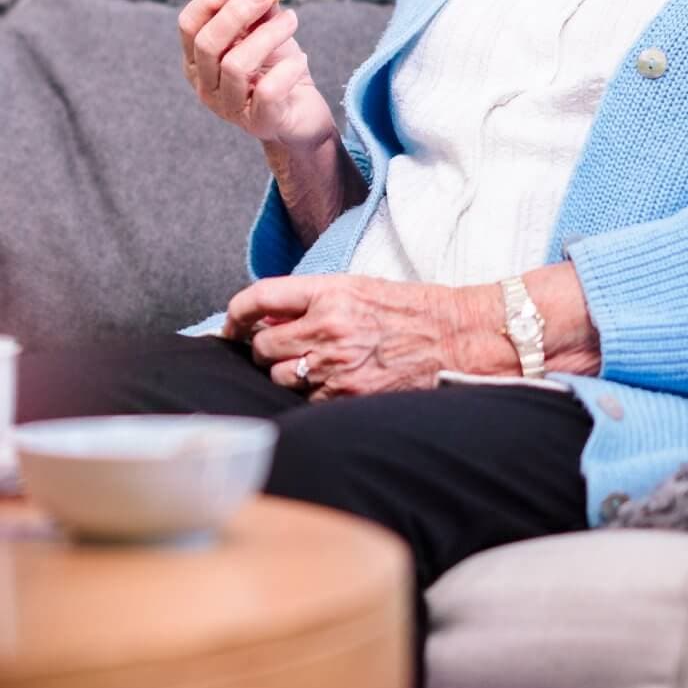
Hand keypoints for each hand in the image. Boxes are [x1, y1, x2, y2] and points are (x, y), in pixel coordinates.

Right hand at [179, 0, 336, 149]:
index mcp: (198, 60)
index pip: (188, 25)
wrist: (303, 112)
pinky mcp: (258, 122)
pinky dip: (287, 69)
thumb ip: (256, 8)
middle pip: (206, 43)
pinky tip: (301, 59)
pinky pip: (268, 91)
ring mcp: (228, 107)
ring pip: (235, 65)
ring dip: (268, 35)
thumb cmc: (277, 69)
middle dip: (237, 11)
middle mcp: (205, 85)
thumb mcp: (264, 32)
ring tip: (291, 20)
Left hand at [223, 275, 481, 398]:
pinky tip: (336, 382)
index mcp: (329, 292)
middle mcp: (327, 328)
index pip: (259, 297)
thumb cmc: (410, 310)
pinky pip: (307, 400)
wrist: (455, 337)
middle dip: (266, 349)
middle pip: (262, 346)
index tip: (232, 325)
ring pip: (280, 377)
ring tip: (316, 365)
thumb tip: (267, 317)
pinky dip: (313, 394)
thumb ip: (312, 299)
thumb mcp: (358, 288)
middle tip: (282, 348)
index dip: (236, 313)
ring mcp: (336, 365)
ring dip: (288, 373)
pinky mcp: (347, 396)